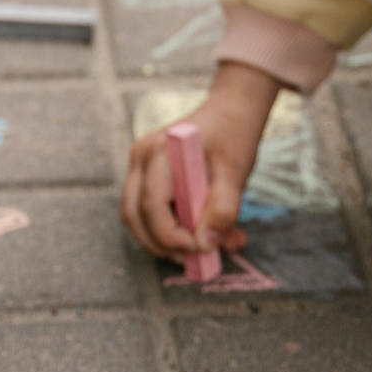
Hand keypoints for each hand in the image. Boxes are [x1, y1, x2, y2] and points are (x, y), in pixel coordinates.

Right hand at [121, 62, 279, 260]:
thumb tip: (205, 244)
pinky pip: (147, 210)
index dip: (171, 235)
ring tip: (199, 250)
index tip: (200, 250)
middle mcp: (141, 158)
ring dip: (163, 241)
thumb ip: (223, 209)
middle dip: (161, 245)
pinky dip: (167, 229)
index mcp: (160, 151)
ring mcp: (139, 166)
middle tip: (193, 260)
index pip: (152, 204)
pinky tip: (197, 234)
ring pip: (137, 217)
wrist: (230, 112)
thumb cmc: (233, 136)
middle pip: (134, 215)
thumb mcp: (236, 172)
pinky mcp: (146, 176)